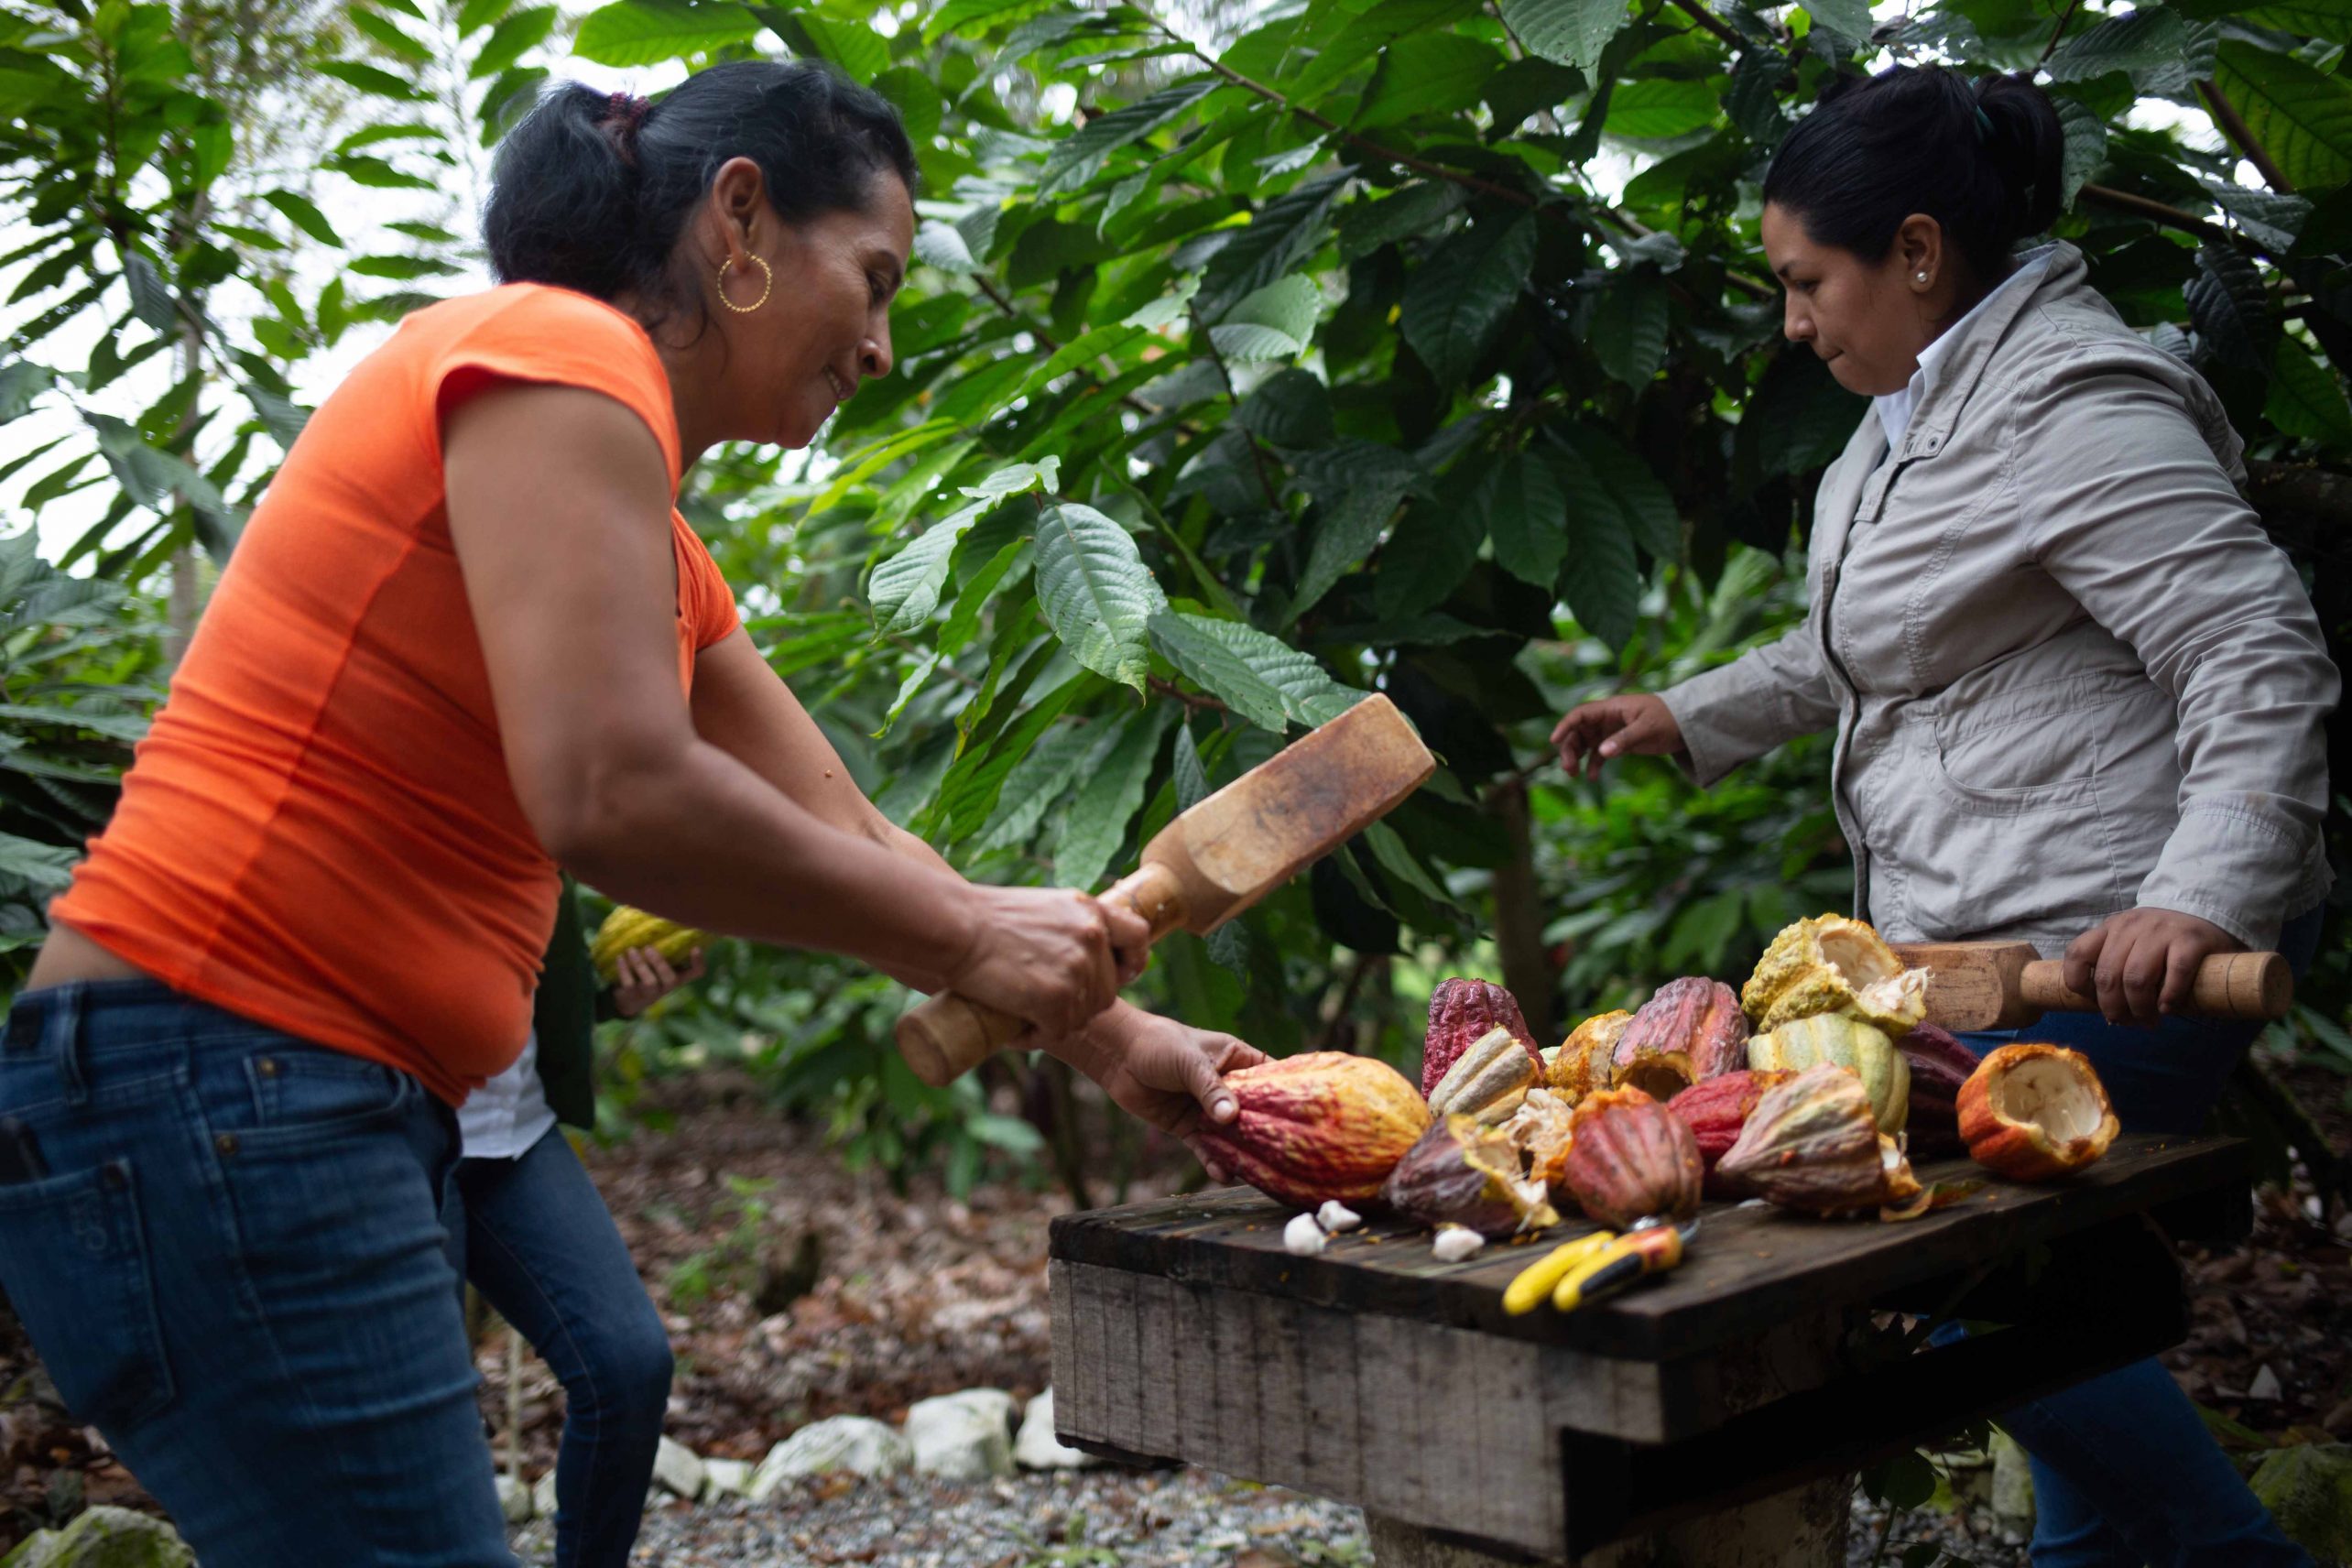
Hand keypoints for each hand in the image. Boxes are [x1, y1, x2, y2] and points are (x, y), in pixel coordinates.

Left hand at [612, 944, 703, 1017]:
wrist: (628, 1000)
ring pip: (650, 983)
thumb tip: (659, 917)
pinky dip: (624, 970)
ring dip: (640, 965)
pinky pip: (629, 984)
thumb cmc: (649, 973)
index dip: (698, 962)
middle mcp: (667, 987)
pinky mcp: (633, 997)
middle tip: (648, 948)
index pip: (696, 973)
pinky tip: (620, 958)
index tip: (695, 947)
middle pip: (671, 980)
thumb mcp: (659, 963)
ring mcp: (651, 994)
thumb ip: (664, 948)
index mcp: (678, 976)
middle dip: (660, 964)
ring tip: (631, 950)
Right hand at [945, 886, 1152, 1041]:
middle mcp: (1091, 936)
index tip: (1118, 975)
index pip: (1137, 937)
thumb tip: (1088, 964)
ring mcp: (1077, 968)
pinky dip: (1036, 1035)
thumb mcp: (1043, 908)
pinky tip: (1016, 1024)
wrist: (954, 927)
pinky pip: (1057, 1032)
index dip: (1131, 962)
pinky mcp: (1057, 998)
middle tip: (1044, 1002)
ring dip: (1056, 1021)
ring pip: (1083, 1016)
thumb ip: (1072, 928)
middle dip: (1081, 1004)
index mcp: (1090, 909)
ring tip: (1022, 1008)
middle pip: (1107, 991)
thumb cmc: (984, 919)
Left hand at [1086, 1012, 1268, 1169]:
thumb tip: (1231, 1117)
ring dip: (1239, 1151)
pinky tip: (1222, 1174)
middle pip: (1253, 1112)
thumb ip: (1211, 1089)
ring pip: (1230, 1133)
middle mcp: (1226, 1085)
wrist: (1117, 1056)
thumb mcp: (1189, 1062)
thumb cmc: (1159, 1044)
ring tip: (1253, 1173)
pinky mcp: (1187, 1125)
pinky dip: (1213, 1159)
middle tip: (1282, 1156)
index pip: (1269, 1077)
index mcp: (1236, 1059)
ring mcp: (1207, 1107)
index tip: (1302, 1118)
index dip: (1285, 1095)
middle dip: (1264, 1132)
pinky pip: (1205, 1146)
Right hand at [1551, 694, 1682, 780]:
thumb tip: (1601, 752)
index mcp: (1612, 708)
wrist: (1686, 723)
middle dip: (1569, 749)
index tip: (1554, 741)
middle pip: (1578, 731)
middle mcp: (1607, 718)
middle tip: (1568, 769)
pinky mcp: (1619, 742)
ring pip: (1586, 743)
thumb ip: (1624, 740)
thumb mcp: (1647, 729)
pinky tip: (1592, 778)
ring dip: (1577, 757)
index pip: (1581, 714)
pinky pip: (1600, 753)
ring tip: (1574, 775)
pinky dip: (1594, 764)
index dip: (1565, 726)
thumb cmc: (1667, 720)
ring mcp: (1612, 730)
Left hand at [2063, 908, 2240, 1027]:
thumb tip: (2107, 1011)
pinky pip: (2175, 973)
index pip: (2078, 953)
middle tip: (2126, 1022)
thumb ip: (2114, 965)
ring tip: (2148, 1021)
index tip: (2095, 1002)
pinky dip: (2169, 997)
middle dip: (2113, 1008)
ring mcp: (2161, 931)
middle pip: (2108, 975)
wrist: (2207, 915)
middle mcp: (2131, 926)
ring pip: (2136, 978)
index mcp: (2111, 927)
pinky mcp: (2190, 940)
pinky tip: (2167, 1008)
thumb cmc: (2163, 939)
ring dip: (2140, 1008)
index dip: (2079, 984)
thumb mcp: (2130, 942)